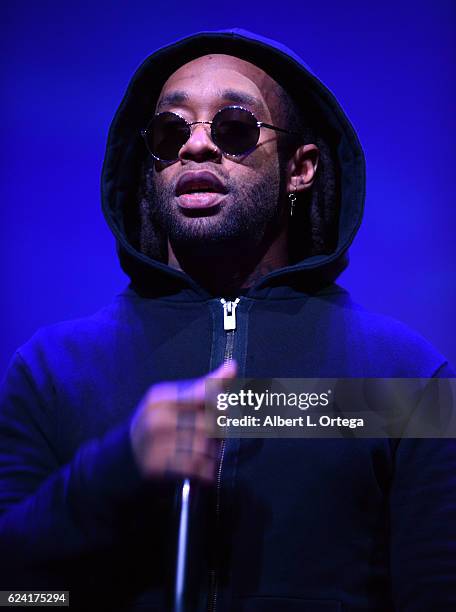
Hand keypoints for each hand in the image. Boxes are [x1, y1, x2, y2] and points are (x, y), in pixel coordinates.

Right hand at [129, 361, 236, 482]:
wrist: (123, 458)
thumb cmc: (157, 424)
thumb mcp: (173, 400)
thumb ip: (204, 385)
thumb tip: (232, 366)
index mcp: (159, 397)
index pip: (204, 395)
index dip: (220, 405)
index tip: (225, 411)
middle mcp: (155, 418)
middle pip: (208, 423)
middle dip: (219, 432)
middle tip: (217, 437)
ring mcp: (153, 444)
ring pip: (204, 447)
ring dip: (213, 454)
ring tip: (208, 453)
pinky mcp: (155, 468)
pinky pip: (195, 467)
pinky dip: (206, 470)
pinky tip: (203, 468)